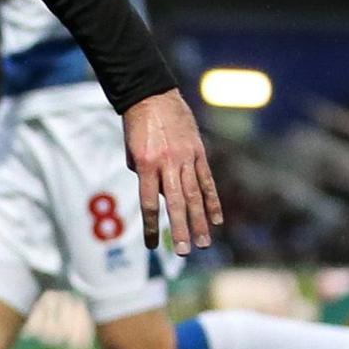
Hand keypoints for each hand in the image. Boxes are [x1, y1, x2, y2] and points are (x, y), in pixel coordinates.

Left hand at [123, 89, 223, 253]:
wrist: (152, 95)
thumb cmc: (136, 126)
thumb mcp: (132, 152)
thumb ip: (145, 176)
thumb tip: (161, 196)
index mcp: (146, 164)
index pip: (150, 203)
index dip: (151, 226)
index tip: (151, 246)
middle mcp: (168, 163)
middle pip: (176, 203)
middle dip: (180, 229)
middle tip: (183, 252)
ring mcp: (186, 157)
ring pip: (195, 195)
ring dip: (200, 221)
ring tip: (203, 243)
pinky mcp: (199, 152)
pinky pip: (207, 180)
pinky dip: (212, 200)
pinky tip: (216, 219)